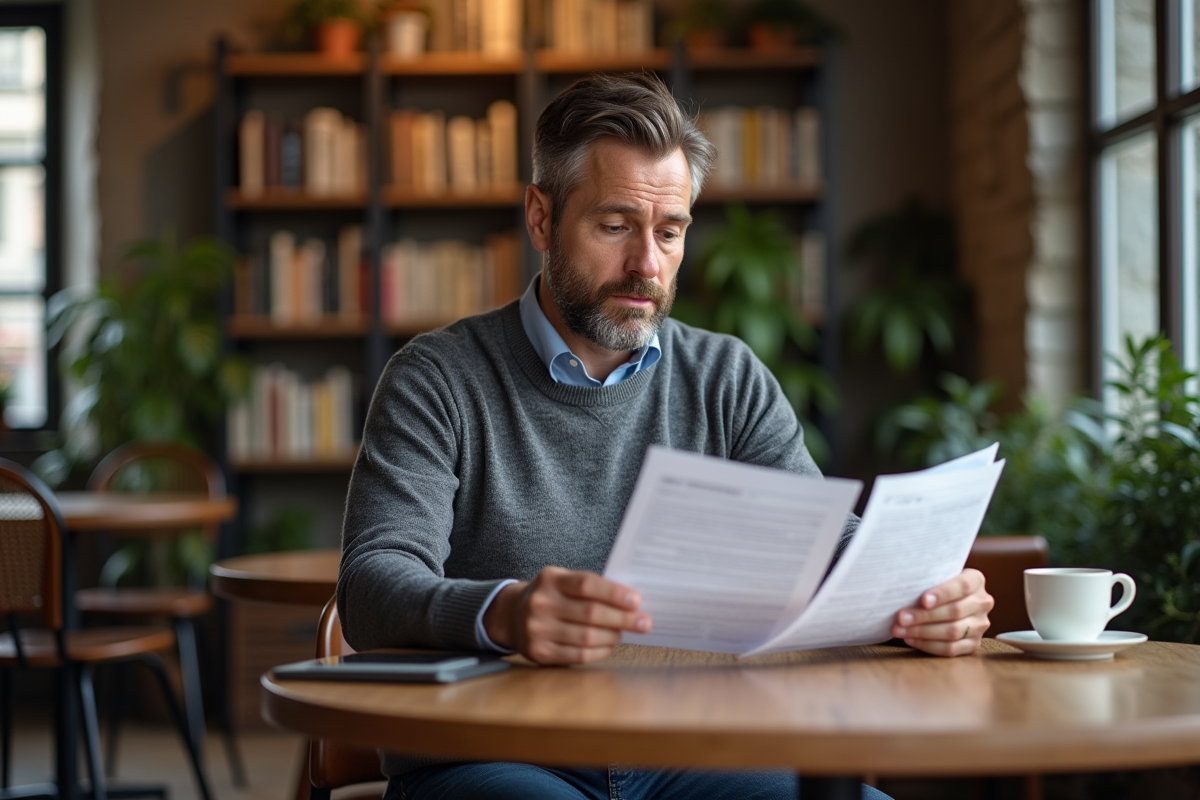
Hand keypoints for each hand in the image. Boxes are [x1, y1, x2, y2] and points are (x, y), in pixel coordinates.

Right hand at [483, 566, 651, 664]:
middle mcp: (541, 603)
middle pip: (591, 613)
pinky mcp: (539, 652)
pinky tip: (609, 645)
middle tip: (644, 623)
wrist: (510, 615)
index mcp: (550, 579)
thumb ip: (589, 587)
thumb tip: (630, 602)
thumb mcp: (562, 581)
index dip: (614, 593)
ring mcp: (538, 629)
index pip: (587, 584)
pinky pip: (578, 655)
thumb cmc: (549, 596)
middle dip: (623, 619)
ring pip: (587, 637)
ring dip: (613, 636)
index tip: (636, 601)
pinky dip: (600, 651)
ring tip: (624, 633)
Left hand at [892, 568, 992, 656]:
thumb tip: (902, 590)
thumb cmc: (935, 584)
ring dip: (922, 632)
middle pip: (955, 611)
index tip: (923, 600)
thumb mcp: (935, 575)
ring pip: (952, 632)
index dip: (943, 594)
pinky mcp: (974, 643)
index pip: (963, 586)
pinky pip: (951, 649)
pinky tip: (911, 639)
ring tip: (900, 630)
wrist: (946, 598)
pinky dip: (928, 645)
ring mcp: (980, 625)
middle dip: (924, 616)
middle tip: (901, 618)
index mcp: (976, 580)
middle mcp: (983, 602)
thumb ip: (927, 579)